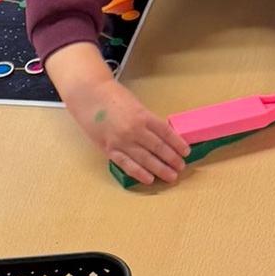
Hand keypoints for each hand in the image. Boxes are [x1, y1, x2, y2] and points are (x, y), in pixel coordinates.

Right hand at [44, 42, 188, 184]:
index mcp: (143, 116)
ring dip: (160, 169)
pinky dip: (139, 173)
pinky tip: (149, 179)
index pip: (166, 133)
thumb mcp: (135, 105)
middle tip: (181, 167)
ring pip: (145, 159)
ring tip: (171, 176)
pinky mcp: (109, 149)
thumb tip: (161, 137)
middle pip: (158, 148)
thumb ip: (146, 121)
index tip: (186, 151)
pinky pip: (126, 164)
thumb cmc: (112, 97)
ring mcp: (121, 141)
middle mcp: (134, 130)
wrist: (88, 96)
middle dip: (172, 159)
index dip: (178, 144)